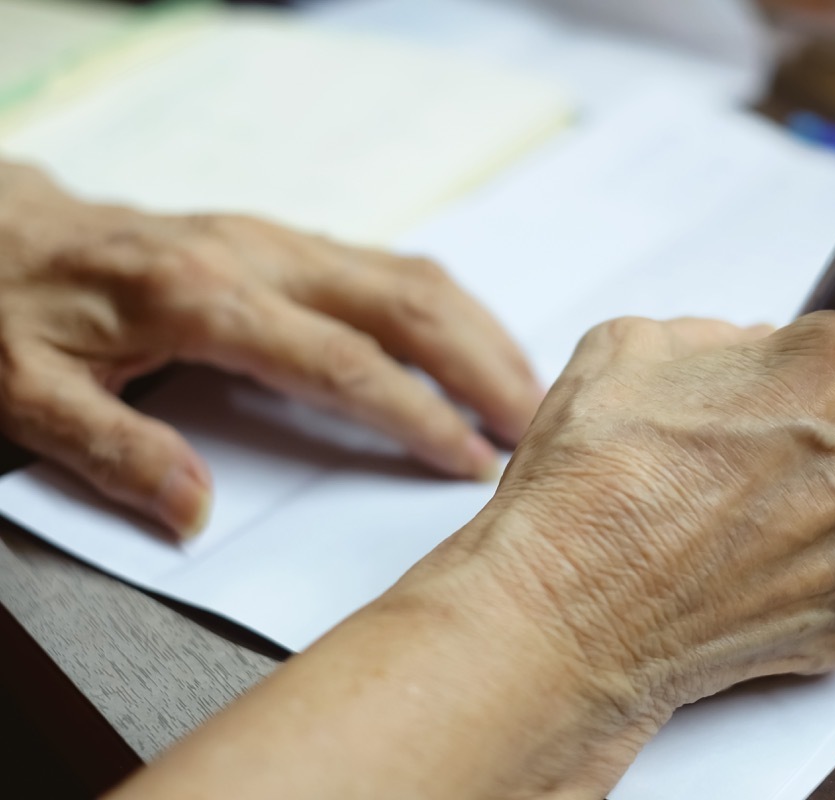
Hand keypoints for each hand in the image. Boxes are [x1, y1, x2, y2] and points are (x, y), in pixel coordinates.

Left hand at [0, 162, 541, 537]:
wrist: (1, 228)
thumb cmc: (17, 308)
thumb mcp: (30, 391)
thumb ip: (114, 451)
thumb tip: (195, 511)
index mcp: (203, 297)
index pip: (341, 362)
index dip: (416, 414)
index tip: (469, 460)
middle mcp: (258, 257)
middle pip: (404, 304)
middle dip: (482, 366)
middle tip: (534, 426)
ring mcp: (278, 241)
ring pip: (410, 276)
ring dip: (480, 333)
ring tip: (528, 391)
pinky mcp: (285, 242)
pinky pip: (390, 268)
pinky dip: (449, 311)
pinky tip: (473, 347)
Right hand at [434, 312, 834, 790]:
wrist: (568, 612)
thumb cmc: (595, 484)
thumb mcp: (631, 347)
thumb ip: (718, 338)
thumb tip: (747, 354)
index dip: (832, 359)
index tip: (807, 378)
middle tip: (755, 452)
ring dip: (829, 504)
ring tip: (738, 519)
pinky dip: (815, 573)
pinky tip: (744, 569)